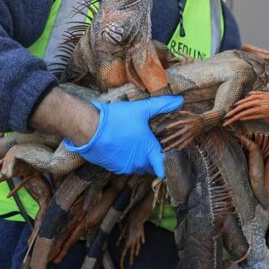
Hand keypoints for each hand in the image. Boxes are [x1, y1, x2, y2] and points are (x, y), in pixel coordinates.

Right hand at [62, 95, 182, 177]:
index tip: (169, 157)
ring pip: (137, 166)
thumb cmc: (117, 119)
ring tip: (136, 143)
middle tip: (152, 144)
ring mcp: (124, 167)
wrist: (89, 128)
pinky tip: (122, 145)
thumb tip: (180, 100)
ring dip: (138, 158)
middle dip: (152, 157)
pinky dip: (126, 159)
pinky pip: (124, 166)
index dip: (168, 163)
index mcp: (148, 152)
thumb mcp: (142, 109)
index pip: (163, 167)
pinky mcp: (112, 167)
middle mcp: (138, 163)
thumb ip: (162, 105)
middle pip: (150, 166)